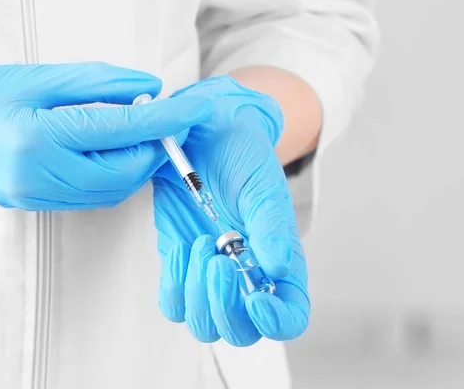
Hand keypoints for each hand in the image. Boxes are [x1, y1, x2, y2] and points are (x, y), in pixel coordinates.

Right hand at [0, 62, 211, 209]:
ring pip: (117, 188)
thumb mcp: (40, 78)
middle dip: (155, 147)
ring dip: (140, 162)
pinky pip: (99, 195)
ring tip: (141, 133)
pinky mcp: (43, 203)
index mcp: (38, 138)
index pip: (123, 130)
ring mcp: (41, 195)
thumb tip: (151, 88)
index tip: (194, 110)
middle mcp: (41, 175)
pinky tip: (118, 151)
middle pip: (127, 170)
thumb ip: (99, 83)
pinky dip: (120, 174)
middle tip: (167, 122)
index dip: (166, 119)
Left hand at [154, 76, 309, 345]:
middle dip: (225, 307)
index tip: (256, 299)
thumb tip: (278, 269)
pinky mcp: (181, 264)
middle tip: (219, 261)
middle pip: (240, 331)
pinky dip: (174, 284)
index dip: (277, 322)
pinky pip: (173, 302)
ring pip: (204, 323)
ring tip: (201, 245)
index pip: (290, 316)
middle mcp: (249, 277)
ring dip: (198, 295)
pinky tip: (182, 248)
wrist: (208, 132)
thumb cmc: (244, 155)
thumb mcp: (263, 185)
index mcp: (281, 261)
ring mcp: (213, 274)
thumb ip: (273, 227)